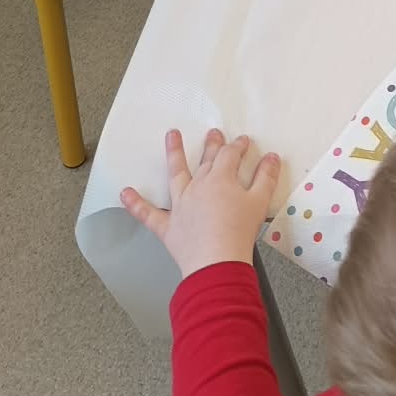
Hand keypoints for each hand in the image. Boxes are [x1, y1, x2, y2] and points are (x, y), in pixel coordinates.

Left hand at [120, 127, 280, 280]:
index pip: (230, 155)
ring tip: (171, 136)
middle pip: (206, 160)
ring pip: (176, 174)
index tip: (243, 142)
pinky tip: (124, 193)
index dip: (238, 146)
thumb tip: (271, 157)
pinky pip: (148, 214)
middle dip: (212, 145)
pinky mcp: (168, 226)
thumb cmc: (239, 233)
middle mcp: (198, 186)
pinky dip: (135, 204)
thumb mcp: (260, 202)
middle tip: (213, 133)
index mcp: (221, 179)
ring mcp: (180, 205)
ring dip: (174, 153)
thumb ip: (266, 178)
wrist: (217, 263)